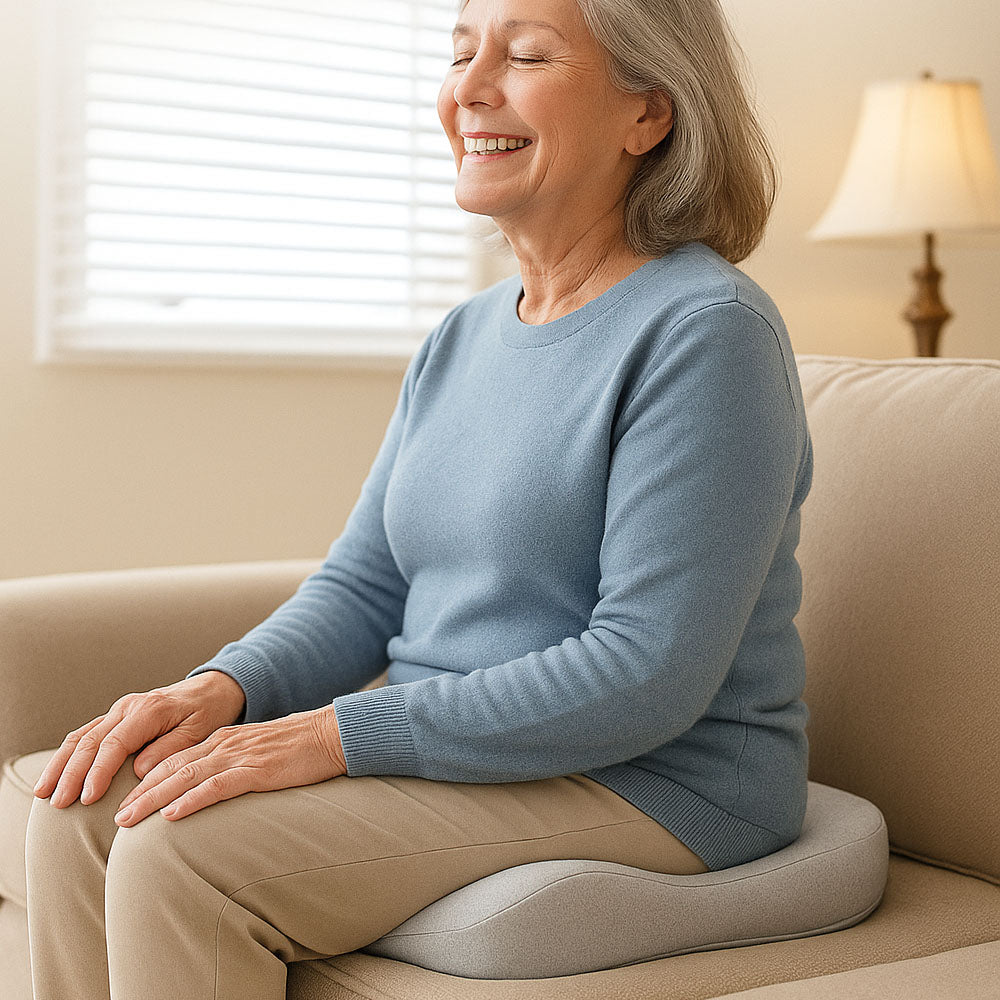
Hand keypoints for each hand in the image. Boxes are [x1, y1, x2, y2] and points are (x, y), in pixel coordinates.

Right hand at [33, 671, 246, 808]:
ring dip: (60, 765)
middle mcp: (128, 707)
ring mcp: (119, 710)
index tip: (87, 799)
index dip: (98, 772)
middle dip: (70, 773)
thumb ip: (170, 749)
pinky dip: (67, 756)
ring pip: (81, 737)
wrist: (210, 690)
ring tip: (44, 793)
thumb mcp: (199, 731)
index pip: (114, 744)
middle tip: (58, 803)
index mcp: (149, 710)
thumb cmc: (207, 712)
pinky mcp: (115, 717)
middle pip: (90, 741)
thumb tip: (140, 770)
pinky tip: (55, 776)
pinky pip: (85, 735)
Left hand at [112, 704, 346, 826]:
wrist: (331, 735)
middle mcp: (225, 744)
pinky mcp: (257, 769)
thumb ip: (235, 766)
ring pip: (185, 777)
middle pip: (171, 768)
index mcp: (224, 741)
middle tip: (115, 817)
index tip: (125, 801)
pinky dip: (190, 800)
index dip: (147, 781)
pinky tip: (172, 815)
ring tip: (129, 820)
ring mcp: (240, 756)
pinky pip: (216, 786)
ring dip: (153, 799)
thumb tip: (214, 788)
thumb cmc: (300, 748)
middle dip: (140, 793)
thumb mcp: (259, 754)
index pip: (175, 759)